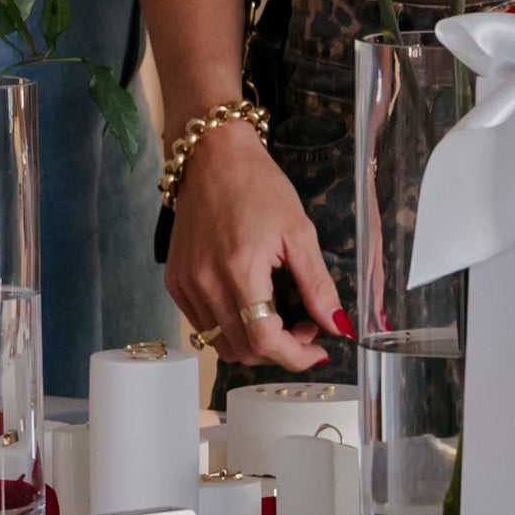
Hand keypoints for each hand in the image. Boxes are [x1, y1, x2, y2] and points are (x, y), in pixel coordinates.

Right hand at [163, 122, 345, 374]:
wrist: (211, 157)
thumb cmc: (258, 186)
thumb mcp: (299, 231)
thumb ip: (318, 285)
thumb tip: (339, 327)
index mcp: (240, 269)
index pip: (265, 342)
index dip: (297, 356)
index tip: (319, 349)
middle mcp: (206, 283)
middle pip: (244, 351)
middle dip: (281, 351)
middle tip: (304, 325)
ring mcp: (186, 285)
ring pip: (222, 346)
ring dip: (255, 344)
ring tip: (277, 316)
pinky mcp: (175, 283)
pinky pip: (204, 327)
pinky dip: (231, 330)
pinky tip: (249, 305)